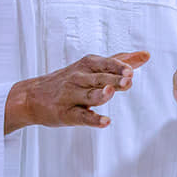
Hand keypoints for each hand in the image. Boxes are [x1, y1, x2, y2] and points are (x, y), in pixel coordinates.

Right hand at [4, 51, 149, 134]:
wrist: (31, 95)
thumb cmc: (68, 80)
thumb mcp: (90, 66)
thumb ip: (119, 61)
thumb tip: (144, 54)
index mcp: (86, 65)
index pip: (104, 64)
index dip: (118, 66)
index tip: (130, 69)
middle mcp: (78, 79)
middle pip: (99, 79)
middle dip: (113, 79)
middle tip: (128, 79)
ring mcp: (71, 97)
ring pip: (88, 96)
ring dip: (100, 95)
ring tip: (109, 93)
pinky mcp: (66, 114)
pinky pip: (81, 117)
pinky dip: (92, 119)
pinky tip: (104, 121)